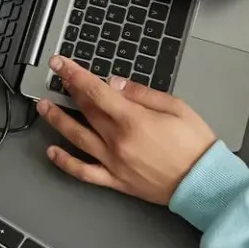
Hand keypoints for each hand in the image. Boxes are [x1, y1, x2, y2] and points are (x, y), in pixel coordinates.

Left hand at [38, 56, 216, 204]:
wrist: (204, 183)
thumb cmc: (195, 146)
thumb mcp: (176, 107)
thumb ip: (141, 93)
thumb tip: (114, 83)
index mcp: (133, 120)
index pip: (94, 91)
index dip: (74, 74)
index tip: (60, 64)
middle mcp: (118, 141)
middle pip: (85, 110)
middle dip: (68, 89)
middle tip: (57, 77)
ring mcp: (114, 162)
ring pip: (76, 137)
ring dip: (57, 120)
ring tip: (44, 107)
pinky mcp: (116, 180)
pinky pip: (84, 171)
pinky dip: (65, 162)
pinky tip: (52, 152)